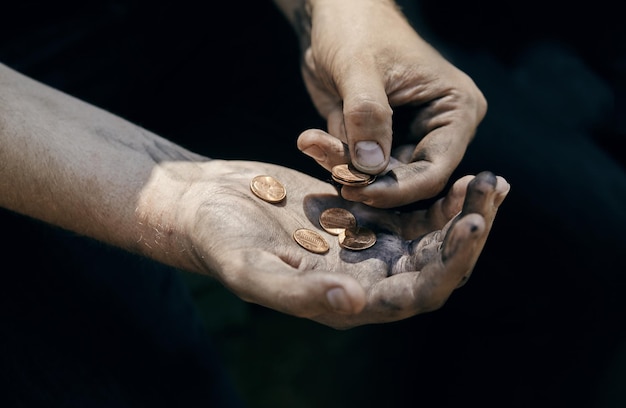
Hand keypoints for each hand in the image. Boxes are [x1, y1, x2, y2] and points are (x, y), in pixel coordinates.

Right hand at [165, 159, 508, 328]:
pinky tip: (452, 166)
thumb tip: (357, 304)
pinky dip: (432, 189)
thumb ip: (300, 294)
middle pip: (434, 263)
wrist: (205, 203)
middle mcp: (365, 276)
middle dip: (468, 230)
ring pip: (429, 233)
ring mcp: (365, 242)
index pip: (416, 294)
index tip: (473, 223)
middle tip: (493, 189)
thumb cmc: (220, 241)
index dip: (450, 264)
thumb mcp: (252, 269)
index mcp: (348, 299)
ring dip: (460, 208)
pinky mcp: (360, 211)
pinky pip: (407, 204)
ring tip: (489, 178)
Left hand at [295, 0, 486, 207]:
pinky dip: (333, 157)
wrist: (335, 15)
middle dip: (364, 177)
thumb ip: (367, 114)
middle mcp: (439, 128)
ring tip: (312, 140)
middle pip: (406, 178)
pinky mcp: (379, 139)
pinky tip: (311, 139)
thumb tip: (371, 167)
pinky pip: (358, 164)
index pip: (436, 168)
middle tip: (325, 162)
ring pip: (378, 176)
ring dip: (342, 165)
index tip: (357, 191)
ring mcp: (408, 135)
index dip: (398, 189)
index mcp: (455, 109)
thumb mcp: (359, 67)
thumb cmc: (356, 28)